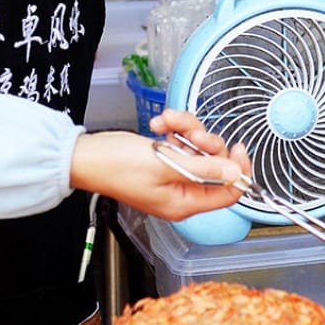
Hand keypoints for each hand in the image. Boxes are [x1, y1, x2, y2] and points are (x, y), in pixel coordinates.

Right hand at [69, 109, 251, 223]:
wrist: (86, 155)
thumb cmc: (117, 167)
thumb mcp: (165, 165)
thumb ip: (204, 169)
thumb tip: (236, 173)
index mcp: (185, 203)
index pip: (229, 193)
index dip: (238, 170)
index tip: (238, 147)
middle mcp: (182, 191)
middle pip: (216, 165)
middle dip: (206, 142)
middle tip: (191, 134)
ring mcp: (173, 174)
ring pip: (199, 147)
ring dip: (187, 129)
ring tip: (167, 122)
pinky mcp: (165, 158)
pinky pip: (182, 140)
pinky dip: (174, 128)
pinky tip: (158, 124)